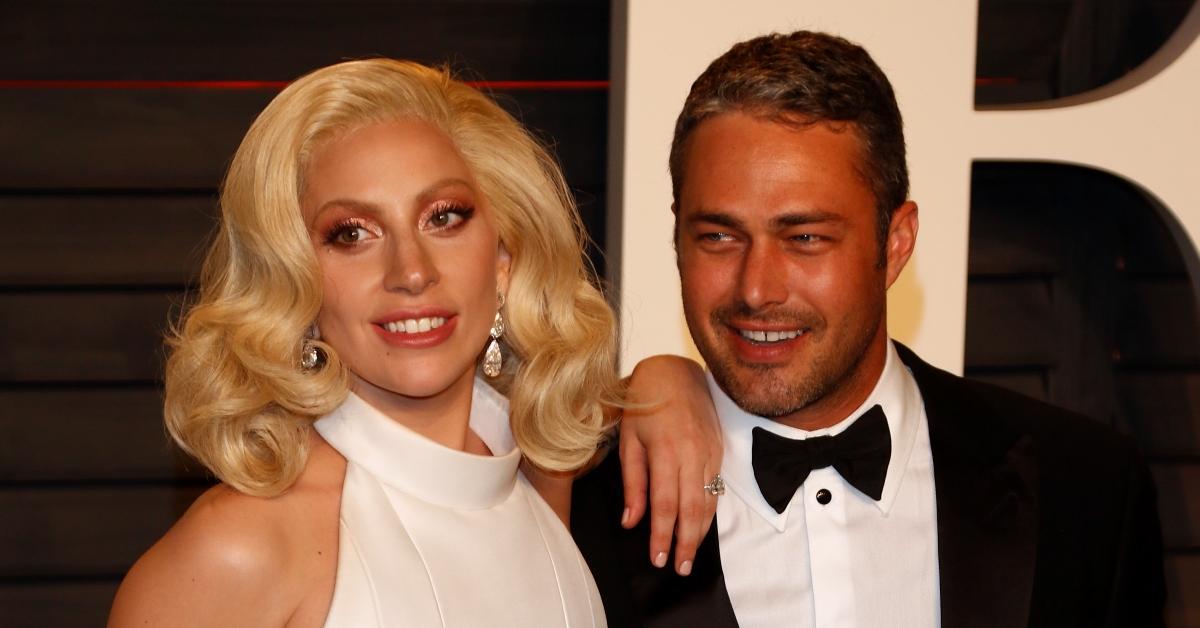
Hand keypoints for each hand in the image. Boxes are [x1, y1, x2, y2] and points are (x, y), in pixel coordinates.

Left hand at [620, 354, 721, 575]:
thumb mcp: (628, 439)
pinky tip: (700, 528)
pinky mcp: (718, 450)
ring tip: (689, 557)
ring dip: (700, 532)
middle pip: (692, 508)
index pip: (665, 504)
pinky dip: (709, 512)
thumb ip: (632, 482)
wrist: (674, 371)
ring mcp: (708, 451)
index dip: (662, 535)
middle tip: (679, 569)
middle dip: (686, 543)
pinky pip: (716, 488)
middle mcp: (691, 453)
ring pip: (708, 501)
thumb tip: (631, 521)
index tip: (657, 558)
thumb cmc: (644, 403)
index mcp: (665, 450)